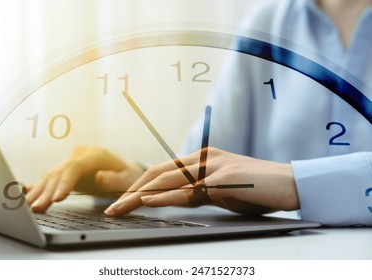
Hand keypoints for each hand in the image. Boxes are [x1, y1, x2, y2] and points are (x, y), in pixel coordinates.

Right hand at [25, 146, 143, 211]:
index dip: (64, 183)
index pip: (75, 167)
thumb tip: (100, 177)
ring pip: (52, 175)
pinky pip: (51, 177)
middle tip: (37, 208)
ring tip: (28, 206)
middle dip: (47, 191)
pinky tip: (24, 193)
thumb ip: (115, 179)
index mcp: (96, 155)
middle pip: (59, 172)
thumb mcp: (128, 179)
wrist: (125, 171)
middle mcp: (81, 155)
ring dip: (39, 191)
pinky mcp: (66, 168)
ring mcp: (72, 160)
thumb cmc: (128, 177)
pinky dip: (39, 186)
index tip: (56, 199)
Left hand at [104, 147, 299, 215]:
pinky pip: (190, 188)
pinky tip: (148, 201)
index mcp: (201, 159)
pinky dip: (166, 196)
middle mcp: (204, 158)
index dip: (139, 185)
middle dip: (131, 190)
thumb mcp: (219, 191)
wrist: (289, 183)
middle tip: (113, 207)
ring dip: (140, 195)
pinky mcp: (224, 178)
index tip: (124, 201)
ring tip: (120, 208)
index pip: (162, 170)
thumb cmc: (256, 188)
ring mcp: (213, 166)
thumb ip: (197, 192)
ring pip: (167, 179)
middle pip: (158, 172)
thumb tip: (173, 199)